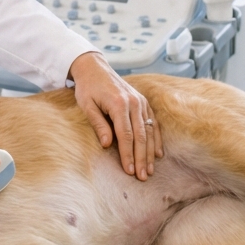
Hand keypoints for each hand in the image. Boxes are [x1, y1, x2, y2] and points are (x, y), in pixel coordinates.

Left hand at [69, 52, 162, 178]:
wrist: (95, 68)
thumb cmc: (87, 88)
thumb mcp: (87, 106)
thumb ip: (98, 124)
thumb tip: (108, 145)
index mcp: (119, 104)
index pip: (126, 135)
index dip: (128, 155)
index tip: (129, 171)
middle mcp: (134, 103)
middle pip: (141, 136)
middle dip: (141, 158)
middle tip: (142, 177)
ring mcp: (141, 102)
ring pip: (150, 131)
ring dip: (150, 152)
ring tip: (150, 170)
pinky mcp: (144, 102)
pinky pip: (153, 123)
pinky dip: (156, 139)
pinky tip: (157, 154)